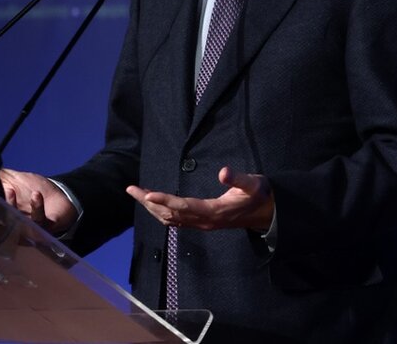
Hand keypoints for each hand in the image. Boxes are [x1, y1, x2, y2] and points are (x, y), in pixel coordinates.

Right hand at [0, 157, 78, 233]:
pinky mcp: (45, 228)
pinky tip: (36, 195)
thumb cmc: (33, 190)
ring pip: (16, 224)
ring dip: (12, 206)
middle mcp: (11, 226)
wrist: (59, 196)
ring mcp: (28, 228)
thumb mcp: (11, 179)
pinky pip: (39, 222)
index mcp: (0, 216)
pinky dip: (36, 208)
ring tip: (10, 190)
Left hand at [126, 166, 274, 231]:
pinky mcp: (202, 223)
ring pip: (170, 219)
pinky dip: (161, 213)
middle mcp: (204, 221)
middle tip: (131, 190)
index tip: (148, 193)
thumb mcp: (253, 183)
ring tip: (137, 194)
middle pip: (170, 214)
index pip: (183, 206)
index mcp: (214, 211)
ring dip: (152, 208)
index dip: (164, 200)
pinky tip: (153, 206)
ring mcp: (202, 224)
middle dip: (149, 202)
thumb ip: (238, 179)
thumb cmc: (259, 195)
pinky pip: (176, 221)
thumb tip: (223, 172)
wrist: (265, 213)